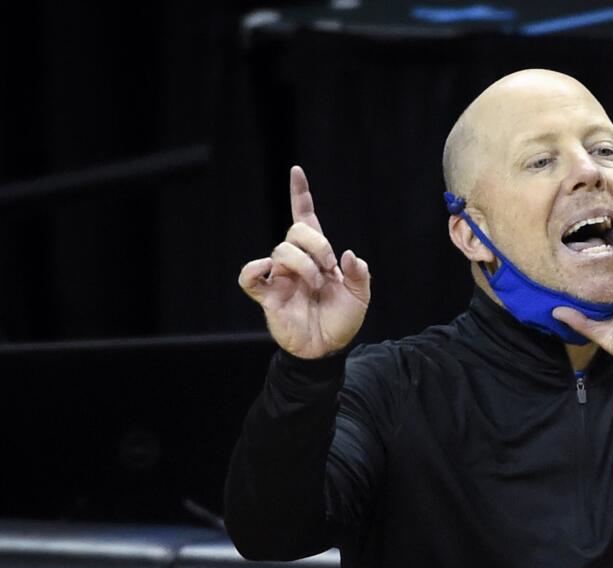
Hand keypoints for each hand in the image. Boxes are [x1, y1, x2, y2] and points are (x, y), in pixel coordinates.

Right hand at [238, 166, 370, 358]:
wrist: (328, 347)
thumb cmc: (341, 319)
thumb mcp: (361, 295)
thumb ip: (360, 273)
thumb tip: (348, 255)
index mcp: (318, 256)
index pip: (306, 218)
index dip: (300, 195)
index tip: (297, 171)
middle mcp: (296, 261)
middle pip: (296, 231)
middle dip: (317, 244)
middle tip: (329, 268)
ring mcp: (279, 276)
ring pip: (280, 252)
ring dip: (303, 266)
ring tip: (316, 285)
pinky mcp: (267, 295)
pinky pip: (249, 276)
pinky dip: (255, 269)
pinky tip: (270, 271)